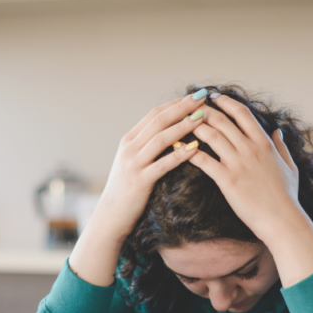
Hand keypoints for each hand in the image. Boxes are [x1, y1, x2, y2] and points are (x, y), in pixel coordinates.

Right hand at [69, 93, 205, 285]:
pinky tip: (195, 147)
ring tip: (202, 117)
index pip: (154, 114)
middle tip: (202, 98)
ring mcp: (133, 163)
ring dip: (183, 126)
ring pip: (161, 138)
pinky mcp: (140, 181)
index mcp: (129, 140)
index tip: (193, 96)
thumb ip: (146, 147)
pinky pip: (163, 164)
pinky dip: (180, 154)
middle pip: (159, 121)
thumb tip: (169, 132)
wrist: (110, 216)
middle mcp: (130, 148)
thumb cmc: (127, 190)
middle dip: (182, 108)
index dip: (175, 104)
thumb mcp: (133, 163)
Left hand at [188, 95, 312, 285]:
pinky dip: (189, 151)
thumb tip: (277, 130)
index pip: (242, 113)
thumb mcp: (290, 166)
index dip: (226, 102)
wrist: (282, 220)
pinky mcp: (227, 179)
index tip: (214, 97)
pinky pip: (203, 160)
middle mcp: (250, 149)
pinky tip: (178, 147)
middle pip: (222, 120)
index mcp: (265, 143)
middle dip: (204, 110)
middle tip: (191, 106)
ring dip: (193, 126)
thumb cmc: (287, 196)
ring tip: (180, 122)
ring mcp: (238, 163)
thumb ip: (282, 146)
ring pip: (211, 135)